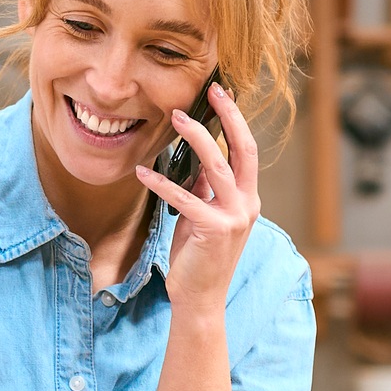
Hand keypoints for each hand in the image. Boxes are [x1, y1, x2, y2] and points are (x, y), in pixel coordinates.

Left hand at [134, 82, 259, 311]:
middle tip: (212, 92)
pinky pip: (185, 198)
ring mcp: (234, 218)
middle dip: (229, 117)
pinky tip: (142, 172)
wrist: (200, 298)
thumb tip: (195, 161)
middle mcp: (247, 205)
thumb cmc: (199, 257)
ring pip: (218, 167)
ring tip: (176, 118)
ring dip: (197, 139)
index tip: (221, 95)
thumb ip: (204, 190)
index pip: (247, 151)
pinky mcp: (214, 231)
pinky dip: (162, 183)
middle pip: (243, 150)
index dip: (236, 121)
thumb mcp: (203, 216)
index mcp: (247, 199)